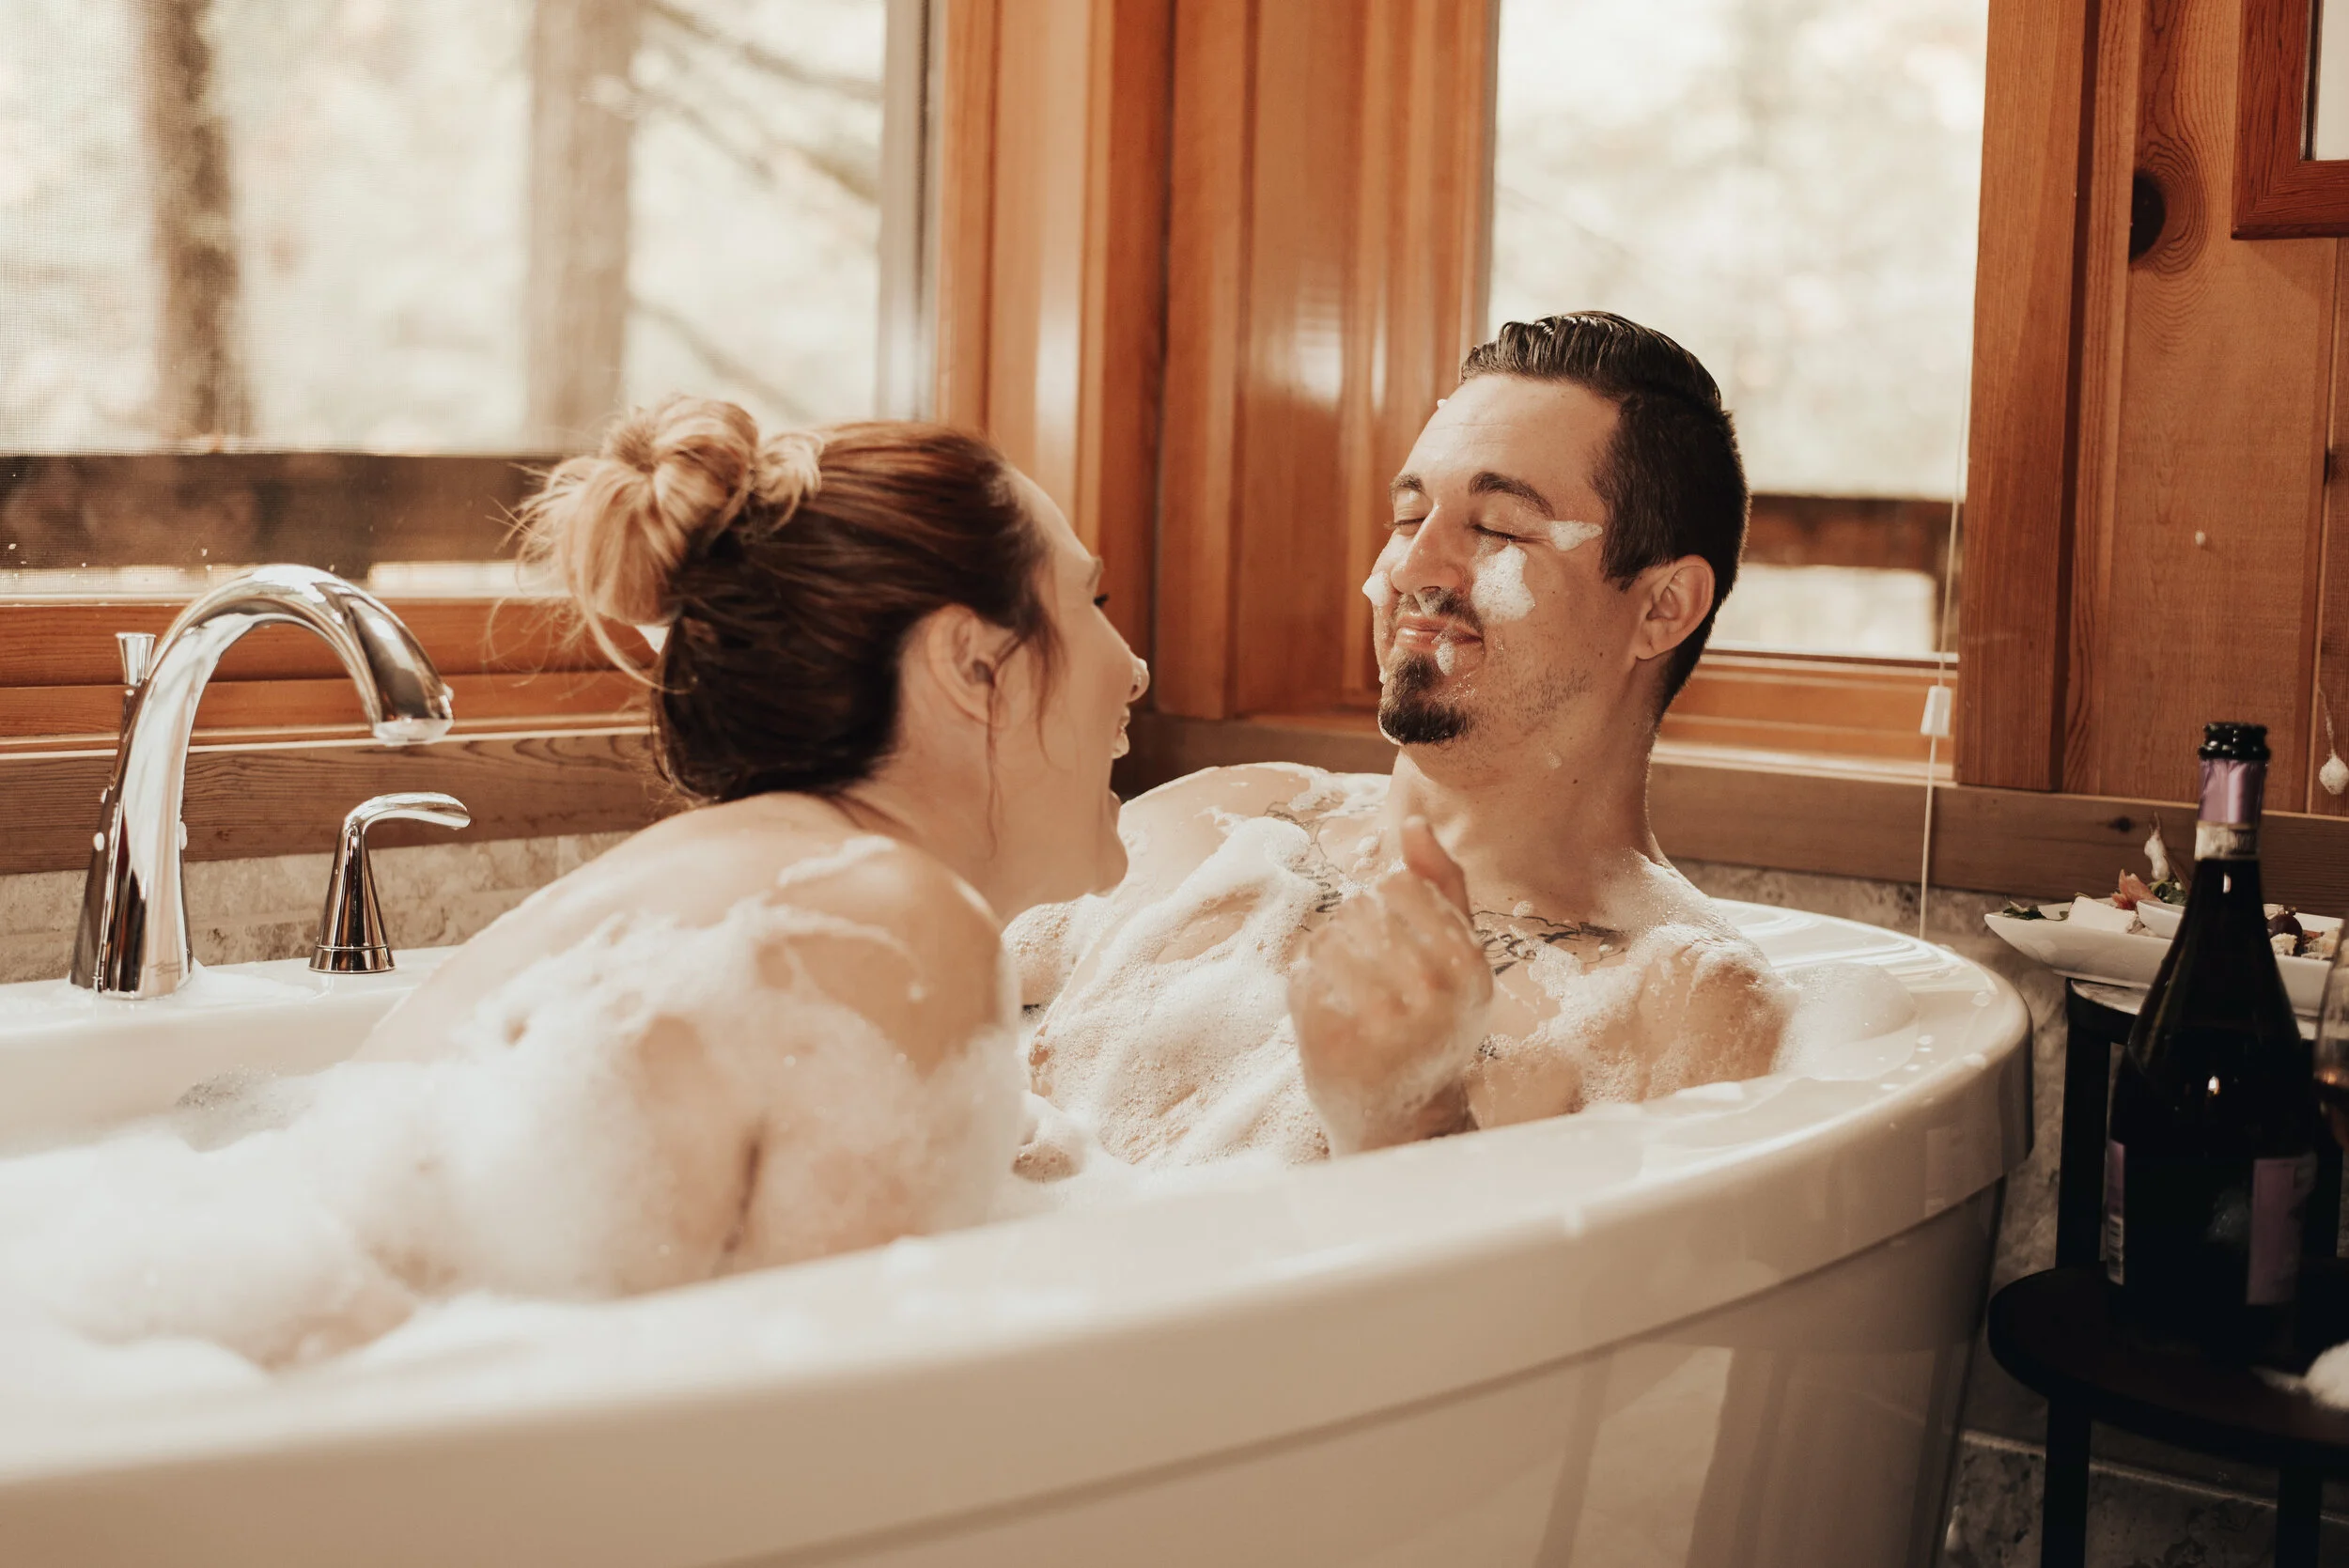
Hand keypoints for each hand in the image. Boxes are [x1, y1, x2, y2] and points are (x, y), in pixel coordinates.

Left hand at [1289, 816, 1493, 1152]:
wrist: (1404, 1118)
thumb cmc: (1433, 1025)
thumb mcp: (1459, 957)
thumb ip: (1443, 885)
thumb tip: (1415, 820)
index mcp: (1468, 968)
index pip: (1397, 886)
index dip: (1382, 902)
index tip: (1391, 936)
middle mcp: (1432, 997)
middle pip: (1358, 910)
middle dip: (1352, 931)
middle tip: (1366, 971)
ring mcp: (1384, 1026)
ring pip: (1326, 939)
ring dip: (1326, 956)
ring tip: (1347, 988)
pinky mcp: (1335, 1048)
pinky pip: (1301, 978)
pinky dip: (1305, 985)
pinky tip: (1326, 1008)